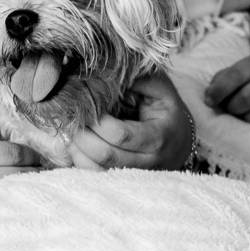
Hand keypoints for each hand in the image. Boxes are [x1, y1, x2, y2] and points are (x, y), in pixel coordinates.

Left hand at [66, 71, 193, 170]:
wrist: (180, 139)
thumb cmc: (165, 107)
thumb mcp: (158, 87)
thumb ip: (136, 77)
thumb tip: (104, 70)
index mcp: (159, 136)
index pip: (122, 135)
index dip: (98, 121)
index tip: (85, 104)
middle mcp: (149, 162)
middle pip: (107, 155)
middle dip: (83, 135)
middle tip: (70, 117)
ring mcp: (136, 175)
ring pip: (99, 170)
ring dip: (77, 150)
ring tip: (69, 130)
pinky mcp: (123, 180)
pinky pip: (96, 177)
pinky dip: (80, 161)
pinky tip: (74, 144)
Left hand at [204, 51, 249, 129]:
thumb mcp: (246, 66)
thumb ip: (225, 78)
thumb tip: (209, 96)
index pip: (237, 75)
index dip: (219, 90)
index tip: (209, 101)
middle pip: (249, 97)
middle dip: (233, 107)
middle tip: (228, 109)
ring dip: (246, 118)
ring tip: (242, 115)